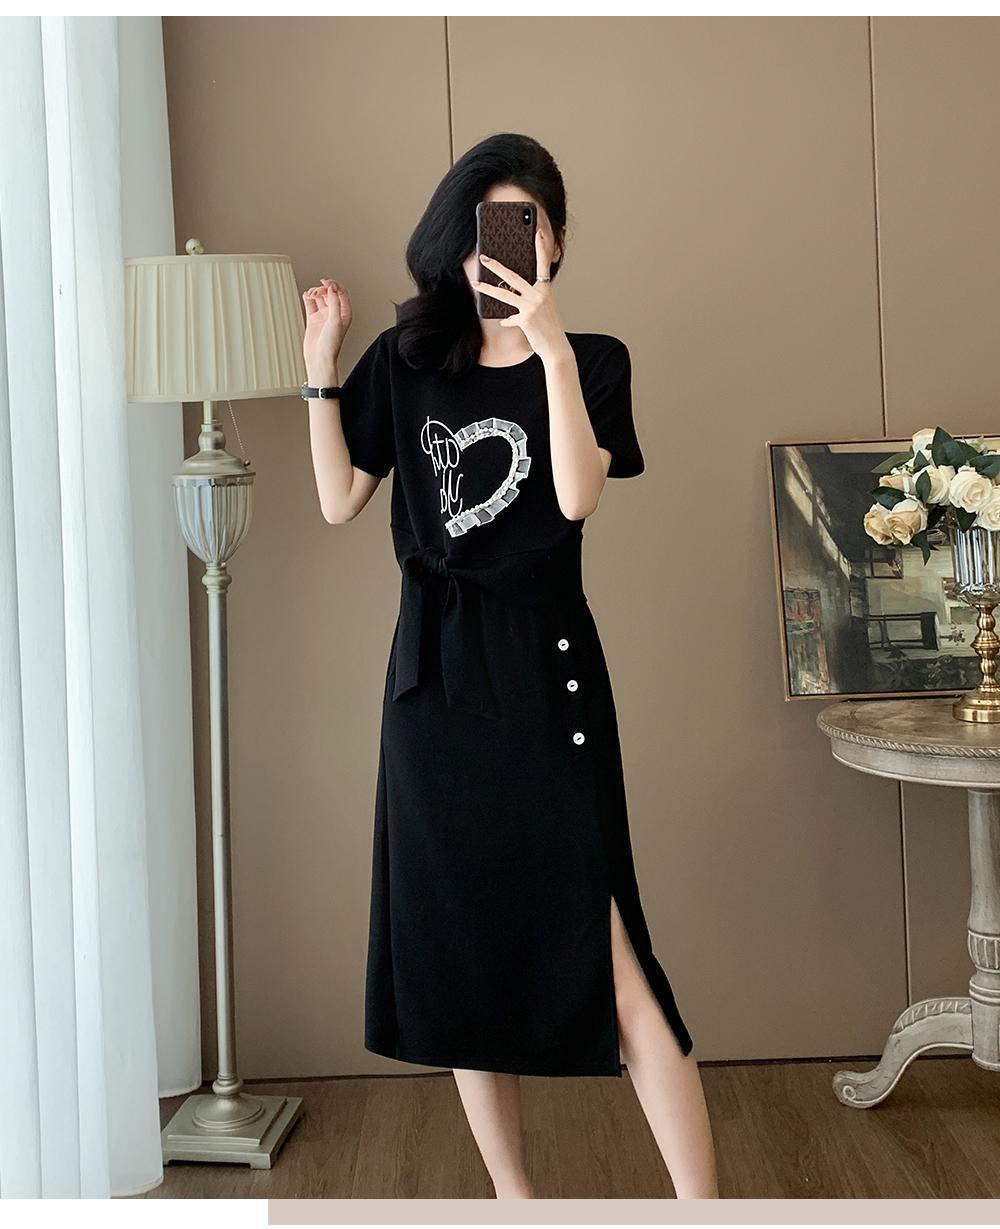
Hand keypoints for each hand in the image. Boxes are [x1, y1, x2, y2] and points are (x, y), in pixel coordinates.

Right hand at [302, 277, 351, 381]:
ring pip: (319, 297)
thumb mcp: (336, 321)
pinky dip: (308, 298)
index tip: (326, 282)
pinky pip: (310, 303)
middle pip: (329, 293)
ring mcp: (323, 316)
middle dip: (322, 289)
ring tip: (311, 295)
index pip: (341, 293)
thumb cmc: (331, 345)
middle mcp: (335, 314)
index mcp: (345, 314)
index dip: (334, 285)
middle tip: (317, 292)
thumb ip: (334, 302)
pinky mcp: (313, 319)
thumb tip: (332, 287)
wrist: (319, 358)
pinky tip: (306, 296)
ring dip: (315, 292)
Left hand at [473, 228, 571, 365]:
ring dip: (487, 288)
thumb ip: (529, 298)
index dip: (541, 247)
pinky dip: (507, 321)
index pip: (543, 264)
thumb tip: (510, 294)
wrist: (556, 346)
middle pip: (513, 276)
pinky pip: (509, 318)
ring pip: (504, 294)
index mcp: (545, 288)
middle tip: (484, 257)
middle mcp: (539, 294)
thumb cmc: (549, 326)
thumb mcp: (543, 307)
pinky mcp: (525, 319)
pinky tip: (504, 322)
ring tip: (475, 282)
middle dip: (496, 266)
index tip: (538, 232)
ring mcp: (532, 306)